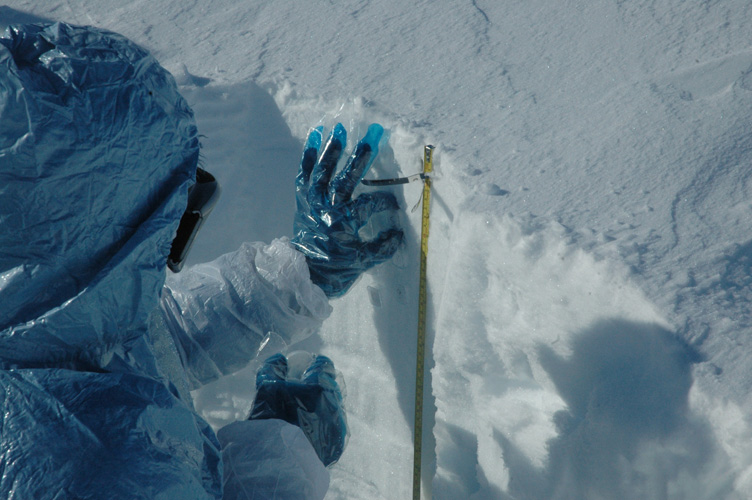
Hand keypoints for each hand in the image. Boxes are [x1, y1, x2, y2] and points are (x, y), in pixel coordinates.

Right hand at [249, 353, 346, 466]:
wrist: (276, 464)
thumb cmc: (270, 422)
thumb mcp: (265, 389)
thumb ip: (273, 368)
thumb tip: (280, 359)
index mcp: (320, 387)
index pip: (324, 364)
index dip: (313, 363)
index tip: (303, 367)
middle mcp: (334, 404)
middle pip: (330, 385)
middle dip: (318, 383)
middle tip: (302, 389)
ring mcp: (338, 424)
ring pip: (332, 405)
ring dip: (321, 404)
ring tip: (303, 412)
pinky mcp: (337, 442)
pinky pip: (332, 425)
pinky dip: (322, 423)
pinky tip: (307, 428)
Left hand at [291, 123, 403, 296]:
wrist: (303, 274)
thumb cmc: (336, 269)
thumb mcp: (363, 262)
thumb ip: (383, 246)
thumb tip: (399, 232)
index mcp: (344, 223)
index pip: (370, 204)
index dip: (384, 203)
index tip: (394, 206)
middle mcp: (327, 209)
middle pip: (346, 178)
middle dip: (361, 156)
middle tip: (373, 134)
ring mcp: (312, 202)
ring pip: (323, 171)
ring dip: (332, 149)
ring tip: (339, 128)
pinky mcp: (302, 201)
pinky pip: (304, 174)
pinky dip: (308, 156)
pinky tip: (315, 136)